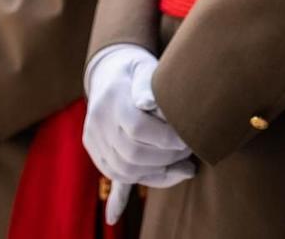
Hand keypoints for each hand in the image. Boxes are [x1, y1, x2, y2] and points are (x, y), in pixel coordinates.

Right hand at [83, 44, 194, 224]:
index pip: (138, 130)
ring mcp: (94, 140)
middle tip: (190, 153)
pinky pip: (111, 176)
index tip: (188, 138)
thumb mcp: (143, 66)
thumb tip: (149, 103)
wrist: (108, 71)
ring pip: (124, 170)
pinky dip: (121, 195)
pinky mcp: (96, 151)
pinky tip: (115, 217)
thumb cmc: (135, 68)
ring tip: (182, 168)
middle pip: (132, 154)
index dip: (166, 139)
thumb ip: (147, 84)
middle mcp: (97, 123)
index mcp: (111, 100)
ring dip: (157, 175)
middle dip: (166, 158)